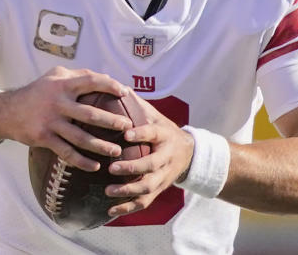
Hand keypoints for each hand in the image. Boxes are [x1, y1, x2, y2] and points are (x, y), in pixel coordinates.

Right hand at [0, 66, 131, 171]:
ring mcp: (50, 122)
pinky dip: (82, 161)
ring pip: (80, 137)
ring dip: (101, 145)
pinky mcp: (44, 138)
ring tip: (117, 150)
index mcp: (62, 84)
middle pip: (90, 114)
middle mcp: (57, 102)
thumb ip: (79, 75)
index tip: (126, 93)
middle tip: (128, 126)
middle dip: (111, 121)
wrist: (7, 111)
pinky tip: (95, 167)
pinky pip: (66, 152)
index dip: (109, 86)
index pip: (91, 81)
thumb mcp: (55, 75)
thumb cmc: (39, 91)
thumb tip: (109, 78)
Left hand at [104, 91, 194, 216]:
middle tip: (112, 167)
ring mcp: (163, 176)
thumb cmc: (163, 131)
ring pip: (148, 187)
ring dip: (128, 191)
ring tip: (109, 191)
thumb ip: (137, 105)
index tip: (126, 132)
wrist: (189, 154)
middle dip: (132, 167)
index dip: (141, 133)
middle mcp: (165, 157)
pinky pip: (144, 202)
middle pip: (151, 165)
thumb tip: (116, 86)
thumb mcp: (155, 115)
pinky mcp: (158, 190)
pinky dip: (127, 208)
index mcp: (163, 135)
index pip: (153, 133)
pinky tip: (110, 211)